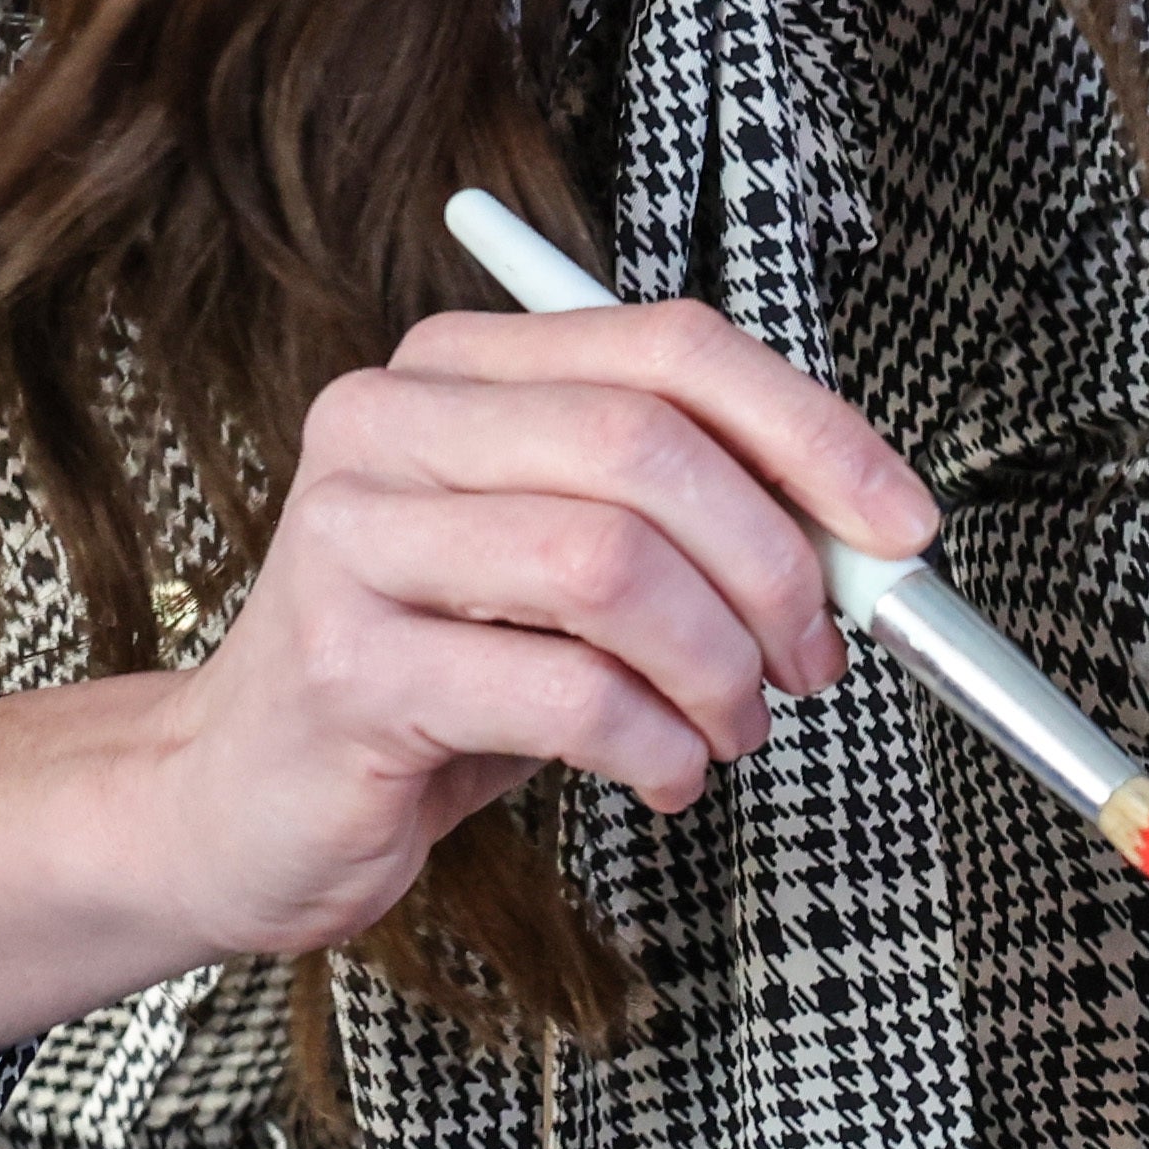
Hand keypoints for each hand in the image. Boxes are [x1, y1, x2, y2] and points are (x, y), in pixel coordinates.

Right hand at [0, 296, 928, 1078]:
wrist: (244, 799)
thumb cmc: (440, 677)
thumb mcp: (566, 570)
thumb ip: (692, 523)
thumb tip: (874, 540)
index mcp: (457, 369)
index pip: (671, 349)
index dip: (812, 434)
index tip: (904, 530)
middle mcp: (389, 425)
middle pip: (646, 449)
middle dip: (775, 566)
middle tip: (816, 660)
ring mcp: (352, 542)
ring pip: (611, 567)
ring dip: (719, 669)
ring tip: (732, 729)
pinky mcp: (348, 671)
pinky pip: (567, 694)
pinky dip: (659, 746)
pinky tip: (666, 775)